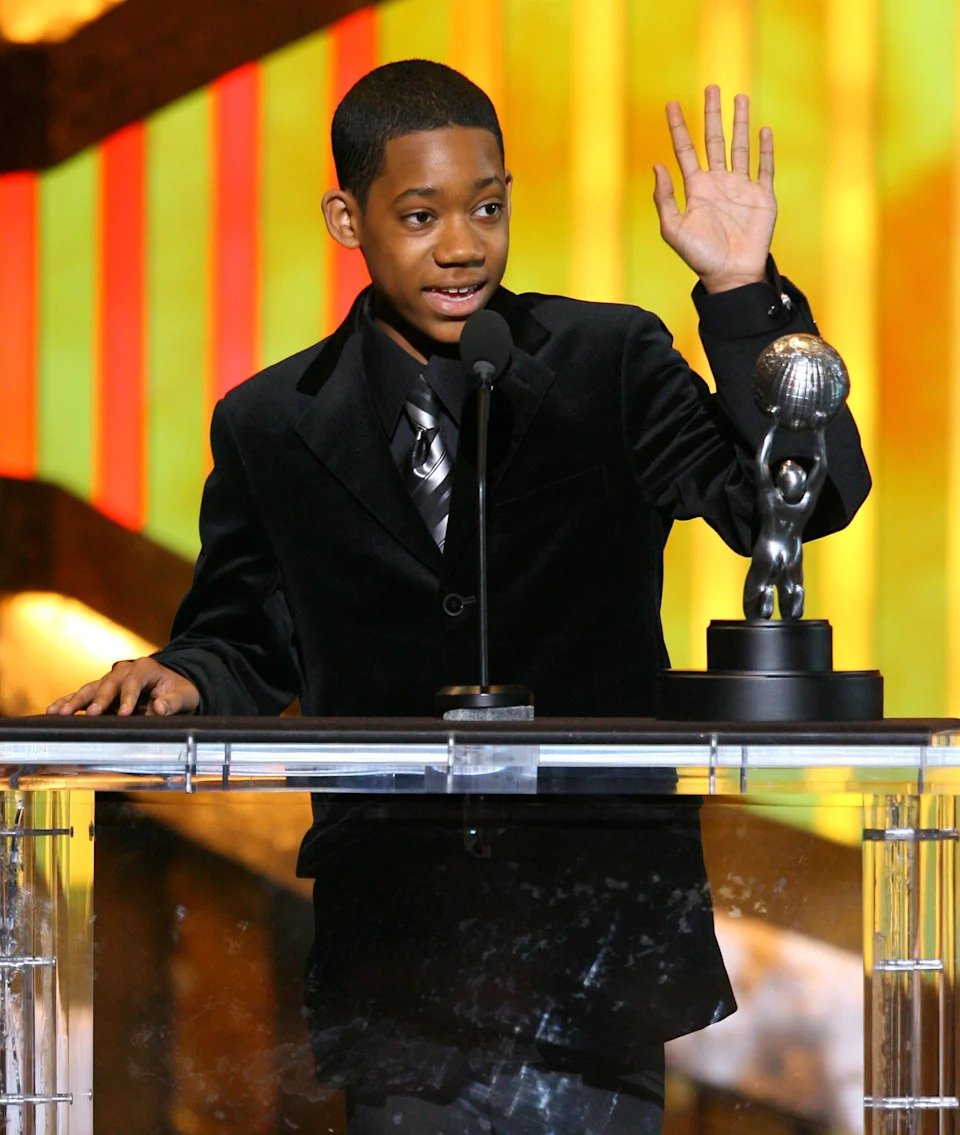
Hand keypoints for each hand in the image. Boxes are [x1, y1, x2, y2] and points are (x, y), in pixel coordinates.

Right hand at [46, 658, 199, 716]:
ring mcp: (110, 680)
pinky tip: (52, 710)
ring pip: (90, 689)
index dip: (129, 698)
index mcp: (145, 668)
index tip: (125, 714)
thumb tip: (159, 707)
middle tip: (93, 714)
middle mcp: (124, 670)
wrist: (172, 687)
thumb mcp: (184, 697)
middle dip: (100, 700)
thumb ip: (173, 702)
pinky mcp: (101, 691)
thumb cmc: (179, 692)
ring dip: (75, 701)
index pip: (134, 682)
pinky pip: (83, 696)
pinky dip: (68, 702)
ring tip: (59, 712)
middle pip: (109, 684)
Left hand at [653, 85, 775, 292]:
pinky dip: (765, 149)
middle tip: (712, 87)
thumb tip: (657, 166)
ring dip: (740, 123)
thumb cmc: (700, 257)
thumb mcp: (674, 229)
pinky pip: (765, 167)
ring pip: (740, 147)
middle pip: (714, 140)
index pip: (685, 150)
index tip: (672, 104)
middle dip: (712, 114)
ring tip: (740, 98)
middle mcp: (718, 182)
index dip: (678, 127)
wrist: (731, 275)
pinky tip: (763, 131)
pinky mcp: (762, 196)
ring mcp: (741, 187)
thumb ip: (664, 199)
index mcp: (696, 188)